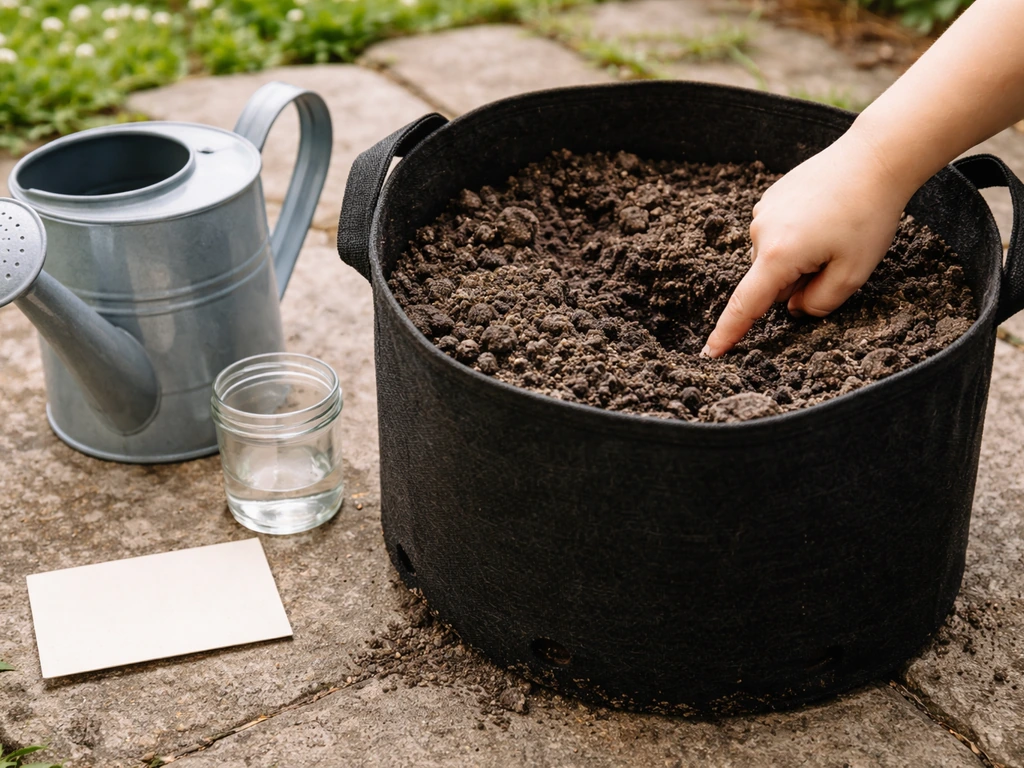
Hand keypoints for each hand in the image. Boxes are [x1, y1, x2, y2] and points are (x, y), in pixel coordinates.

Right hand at [702, 129, 909, 357]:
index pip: (746, 305)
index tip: (710, 353)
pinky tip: (825, 215)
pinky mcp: (770, 198)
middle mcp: (760, 234)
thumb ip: (820, 303)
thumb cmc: (868, 216)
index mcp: (778, 256)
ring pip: (774, 257)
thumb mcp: (854, 274)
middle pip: (770, 281)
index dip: (728, 332)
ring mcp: (763, 212)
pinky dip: (797, 236)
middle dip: (797, 281)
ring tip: (834, 230)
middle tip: (836, 257)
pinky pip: (778, 234)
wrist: (874, 158)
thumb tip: (795, 308)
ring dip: (799, 257)